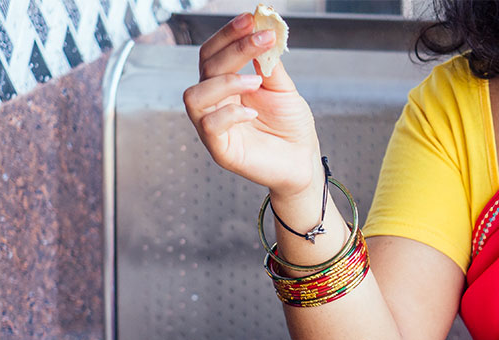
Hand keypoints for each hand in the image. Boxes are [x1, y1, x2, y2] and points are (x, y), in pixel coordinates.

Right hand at [182, 12, 321, 198]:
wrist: (303, 161)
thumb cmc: (291, 127)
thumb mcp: (282, 88)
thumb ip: (268, 63)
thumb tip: (262, 29)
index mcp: (226, 86)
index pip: (213, 53)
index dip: (228, 34)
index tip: (251, 19)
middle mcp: (215, 103)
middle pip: (205, 67)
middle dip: (233, 49)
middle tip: (261, 38)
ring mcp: (213, 127)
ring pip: (194, 96)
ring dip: (225, 82)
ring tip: (256, 82)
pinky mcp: (220, 150)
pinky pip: (209, 126)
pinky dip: (230, 114)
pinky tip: (253, 113)